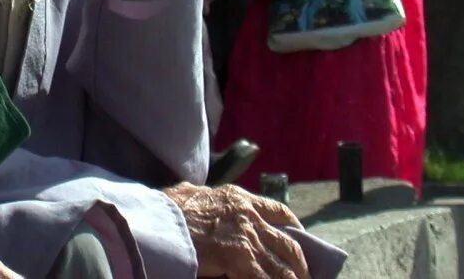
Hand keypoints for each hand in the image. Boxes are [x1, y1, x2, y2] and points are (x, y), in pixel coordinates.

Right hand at [165, 182, 308, 278]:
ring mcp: (247, 239)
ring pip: (283, 267)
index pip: (278, 211)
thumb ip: (204, 197)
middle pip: (288, 244)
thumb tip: (195, 196)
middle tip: (305, 275)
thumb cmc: (167, 208)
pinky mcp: (240, 259)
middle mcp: (249, 217)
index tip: (300, 236)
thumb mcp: (189, 193)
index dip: (293, 226)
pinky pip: (265, 278)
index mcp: (238, 198)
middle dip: (300, 263)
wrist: (159, 219)